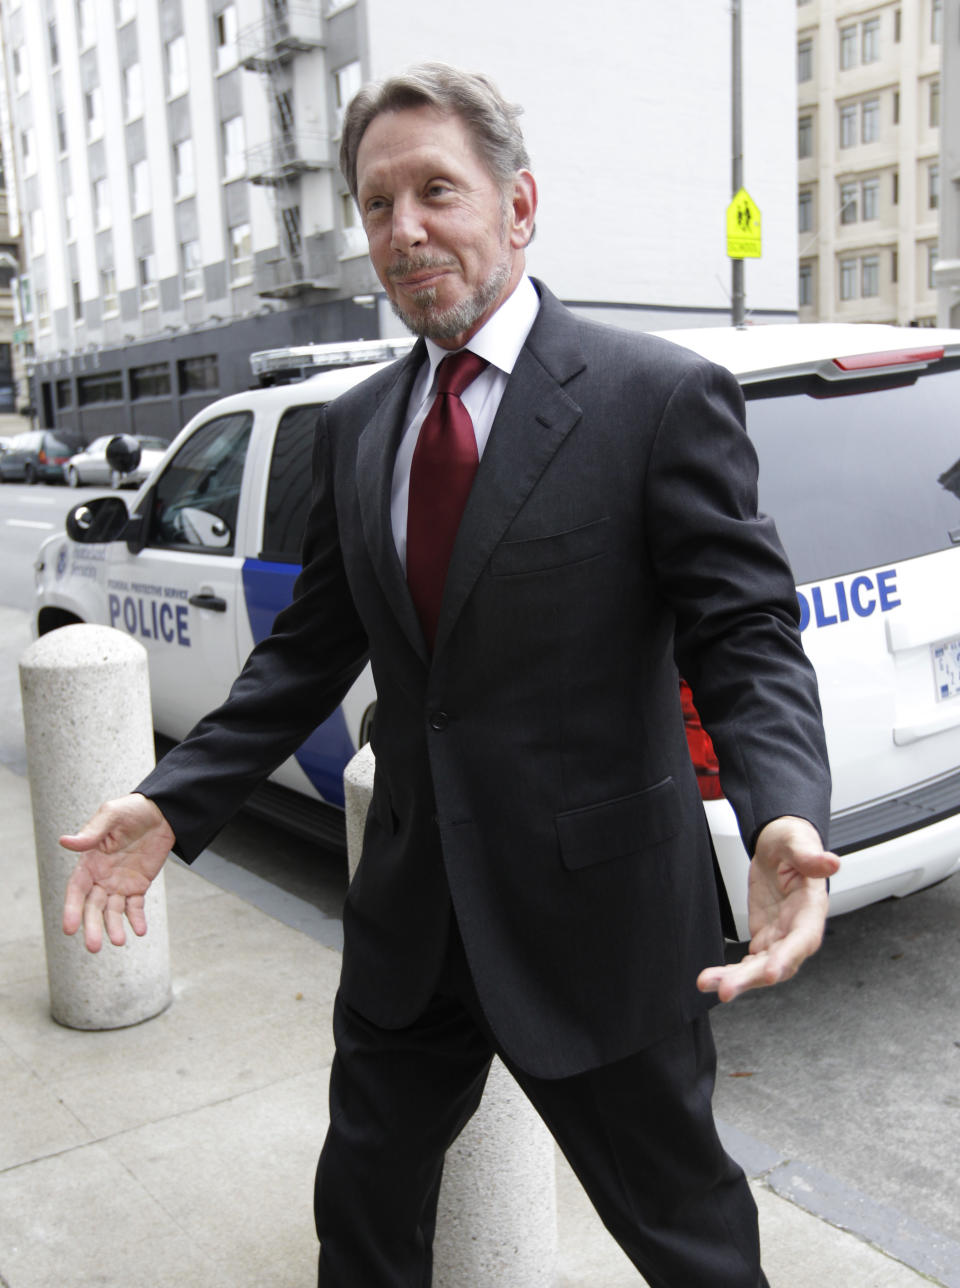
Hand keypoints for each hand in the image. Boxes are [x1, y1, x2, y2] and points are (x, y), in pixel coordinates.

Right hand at [60, 794, 174, 952]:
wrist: (160, 813)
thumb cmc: (130, 811)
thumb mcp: (110, 816)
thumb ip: (91, 833)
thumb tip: (65, 842)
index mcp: (89, 862)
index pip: (77, 890)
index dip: (72, 909)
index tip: (69, 929)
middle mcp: (101, 877)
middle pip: (94, 907)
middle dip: (92, 926)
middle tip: (93, 947)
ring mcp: (120, 883)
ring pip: (114, 911)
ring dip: (114, 927)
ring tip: (119, 941)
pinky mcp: (139, 885)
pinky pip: (136, 906)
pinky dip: (137, 918)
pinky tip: (140, 930)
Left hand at [697, 815, 838, 1002]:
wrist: (779, 847)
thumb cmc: (793, 843)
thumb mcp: (798, 842)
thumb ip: (810, 856)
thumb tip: (832, 862)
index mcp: (811, 909)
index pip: (802, 939)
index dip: (788, 957)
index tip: (772, 973)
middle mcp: (797, 930)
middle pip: (778, 963)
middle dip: (752, 979)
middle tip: (725, 989)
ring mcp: (780, 937)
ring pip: (761, 968)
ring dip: (735, 979)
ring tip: (708, 983)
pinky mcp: (765, 938)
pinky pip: (749, 962)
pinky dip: (731, 972)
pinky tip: (711, 979)